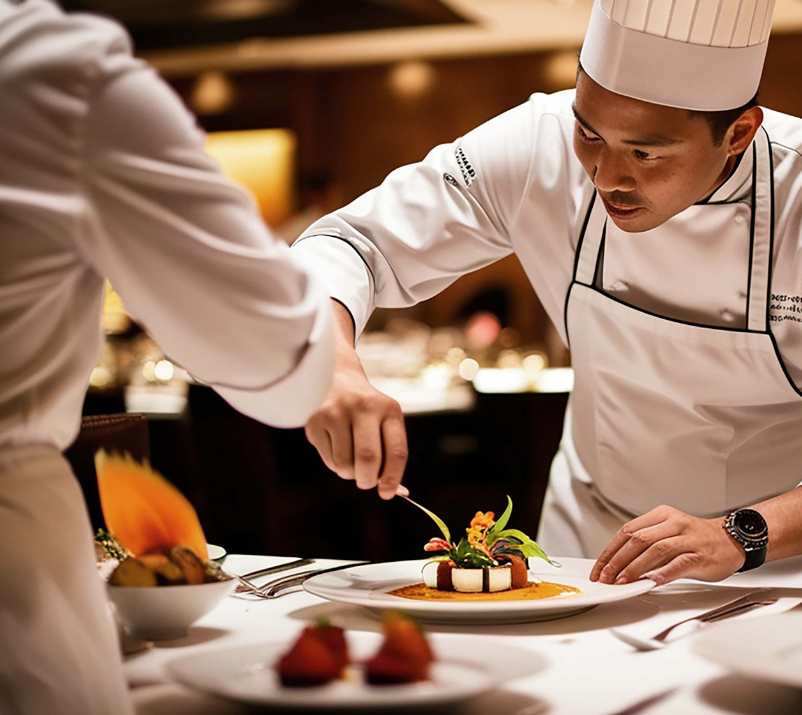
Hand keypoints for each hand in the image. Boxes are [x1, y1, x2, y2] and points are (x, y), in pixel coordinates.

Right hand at [304, 301, 407, 499]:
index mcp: (389, 409)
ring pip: (345, 464)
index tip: (387, 493)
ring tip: (350, 460)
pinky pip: (328, 460)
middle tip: (365, 482)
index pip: (396, 452)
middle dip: (367, 480)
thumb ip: (389, 454)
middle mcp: (364, 407)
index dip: (393, 478)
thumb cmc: (366, 412)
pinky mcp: (316, 420)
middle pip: (368, 460)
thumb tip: (393, 492)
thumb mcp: (384, 422)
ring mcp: (337, 412)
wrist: (335, 377)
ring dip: (349, 473)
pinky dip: (334, 464)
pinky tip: (336, 446)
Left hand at [589, 505, 745, 585]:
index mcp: (661, 515)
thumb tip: (618, 564)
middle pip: (637, 540)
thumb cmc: (696, 539)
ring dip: (635, 568)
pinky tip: (652, 581)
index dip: (610, 551)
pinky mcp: (700, 555)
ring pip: (655, 550)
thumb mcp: (668, 532)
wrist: (733, 539)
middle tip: (605, 577)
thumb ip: (646, 544)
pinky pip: (679, 563)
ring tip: (622, 581)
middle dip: (617, 561)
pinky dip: (663, 573)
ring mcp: (688, 538)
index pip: (627, 531)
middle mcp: (673, 524)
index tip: (599, 568)